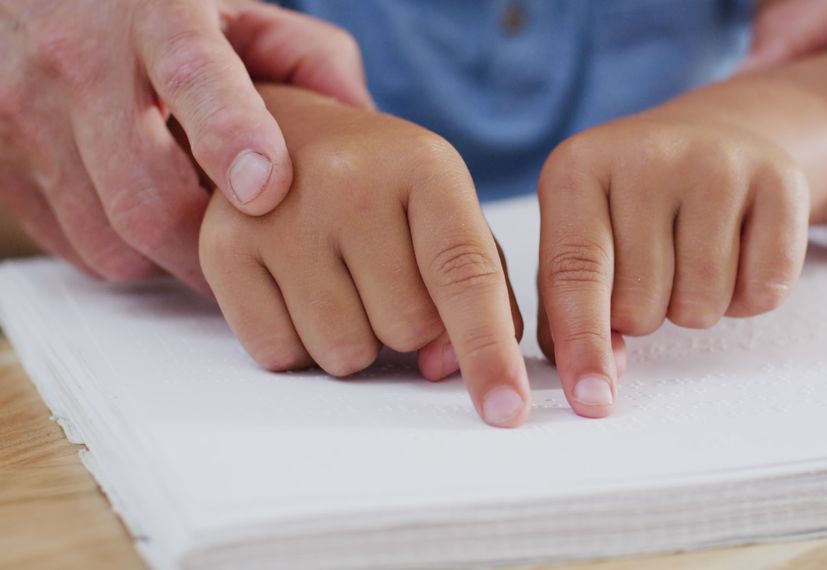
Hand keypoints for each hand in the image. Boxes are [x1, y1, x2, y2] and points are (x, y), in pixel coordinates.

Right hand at [0, 0, 372, 290]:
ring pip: (111, 241)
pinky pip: (77, 249)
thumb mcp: (237, 7)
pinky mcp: (2, 163)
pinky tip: (148, 213)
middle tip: (263, 256)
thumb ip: (309, 58)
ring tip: (204, 224)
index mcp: (156, 12)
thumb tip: (365, 128)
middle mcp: (79, 60)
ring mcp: (27, 114)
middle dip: (217, 247)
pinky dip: (125, 251)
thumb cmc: (156, 5)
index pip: (193, 76)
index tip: (265, 189)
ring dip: (173, 256)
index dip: (230, 137)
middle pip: (147, 196)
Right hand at [200, 86, 528, 427]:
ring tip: (344, 281)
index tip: (505, 411)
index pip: (465, 274)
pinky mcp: (223, 245)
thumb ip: (483, 292)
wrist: (293, 136)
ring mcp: (278, 211)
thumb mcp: (453, 217)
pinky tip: (300, 289)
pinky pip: (279, 354)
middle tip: (387, 278)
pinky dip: (300, 344)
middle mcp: (349, 177)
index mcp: (425, 165)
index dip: (489, 350)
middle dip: (409, 329)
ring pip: (343, 352)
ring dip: (356, 341)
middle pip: (406, 329)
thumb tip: (444, 368)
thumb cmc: (389, 192)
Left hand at [537, 109, 809, 417]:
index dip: (584, 345)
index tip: (591, 399)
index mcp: (577, 169)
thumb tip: (597, 378)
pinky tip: (735, 254)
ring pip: (702, 304)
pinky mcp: (779, 179)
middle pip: (641, 303)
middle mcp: (646, 154)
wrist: (709, 138)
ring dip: (695, 305)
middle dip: (644, 313)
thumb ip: (568, 311)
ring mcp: (716, 161)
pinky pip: (765, 291)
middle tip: (652, 272)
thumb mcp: (579, 240)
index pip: (575, 273)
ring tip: (689, 259)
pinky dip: (748, 296)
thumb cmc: (630, 208)